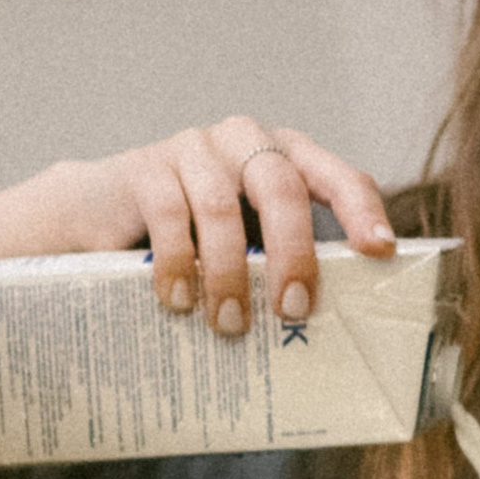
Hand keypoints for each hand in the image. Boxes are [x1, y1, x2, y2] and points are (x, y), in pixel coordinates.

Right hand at [0, 118, 394, 335]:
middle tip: (294, 311)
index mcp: (284, 156)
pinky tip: (178, 303)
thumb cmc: (191, 240)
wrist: (98, 217)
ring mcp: (192, 149)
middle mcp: (244, 141)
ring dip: (229, 274)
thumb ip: (280, 265)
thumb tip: (337, 338)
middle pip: (282, 187)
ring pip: (222, 207)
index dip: (361, 209)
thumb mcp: (243, 245)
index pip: (335, 174)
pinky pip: (169, 216)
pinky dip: (178, 266)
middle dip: (294, 253)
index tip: (381, 250)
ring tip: (228, 326)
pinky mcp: (144, 167)